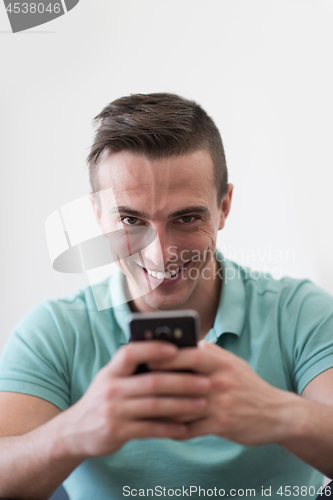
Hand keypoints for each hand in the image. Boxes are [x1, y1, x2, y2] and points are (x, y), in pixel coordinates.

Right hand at [59, 341, 209, 457]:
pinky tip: (186, 427)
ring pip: (154, 406)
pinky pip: (149, 429)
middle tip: (205, 382)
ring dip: (182, 405)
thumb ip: (134, 370)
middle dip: (182, 381)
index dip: (153, 349)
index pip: (130, 353)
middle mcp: (110, 388)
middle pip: (152, 382)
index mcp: (111, 371)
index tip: (176, 349)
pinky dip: (169, 428)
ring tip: (202, 403)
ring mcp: (112, 411)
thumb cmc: (105, 399)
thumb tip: (172, 355)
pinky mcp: (116, 432)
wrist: (75, 432)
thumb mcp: (112, 380)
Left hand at [149, 341, 293, 445]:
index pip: (189, 354)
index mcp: (220, 362)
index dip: (166, 355)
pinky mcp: (222, 424)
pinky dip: (174, 429)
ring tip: (142, 408)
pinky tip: (160, 428)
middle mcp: (220, 380)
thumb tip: (183, 341)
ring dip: (161, 409)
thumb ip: (208, 351)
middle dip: (156, 383)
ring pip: (181, 406)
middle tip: (136, 385)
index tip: (145, 356)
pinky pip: (191, 428)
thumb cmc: (247, 385)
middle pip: (181, 380)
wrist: (276, 413)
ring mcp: (221, 403)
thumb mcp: (232, 362)